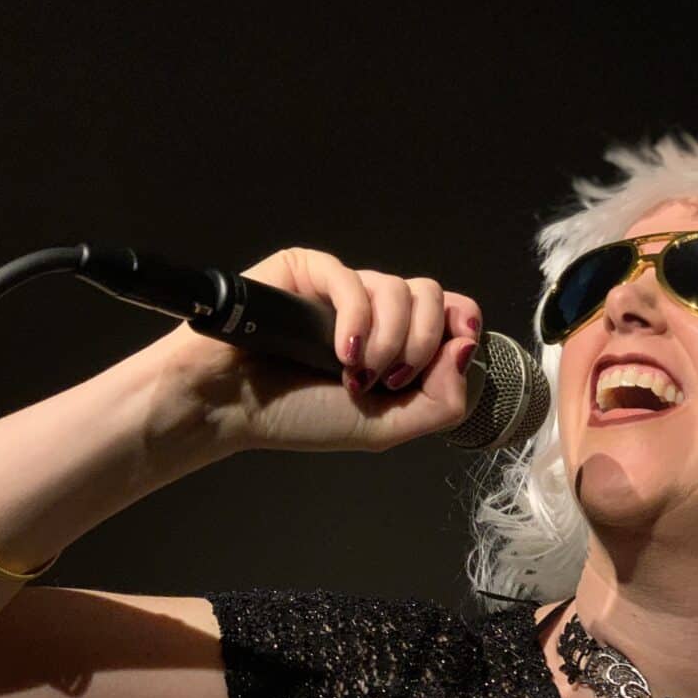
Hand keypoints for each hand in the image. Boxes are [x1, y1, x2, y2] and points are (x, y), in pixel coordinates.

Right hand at [157, 247, 481, 453]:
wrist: (230, 407)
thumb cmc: (297, 416)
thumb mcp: (383, 428)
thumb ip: (441, 401)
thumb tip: (466, 346)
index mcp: (394, 341)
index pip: (449, 310)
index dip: (461, 321)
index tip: (459, 345)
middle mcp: (373, 310)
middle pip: (431, 295)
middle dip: (421, 343)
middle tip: (388, 380)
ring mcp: (342, 288)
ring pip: (399, 288)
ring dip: (388, 340)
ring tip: (355, 373)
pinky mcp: (309, 269)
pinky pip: (353, 280)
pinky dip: (357, 320)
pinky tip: (340, 352)